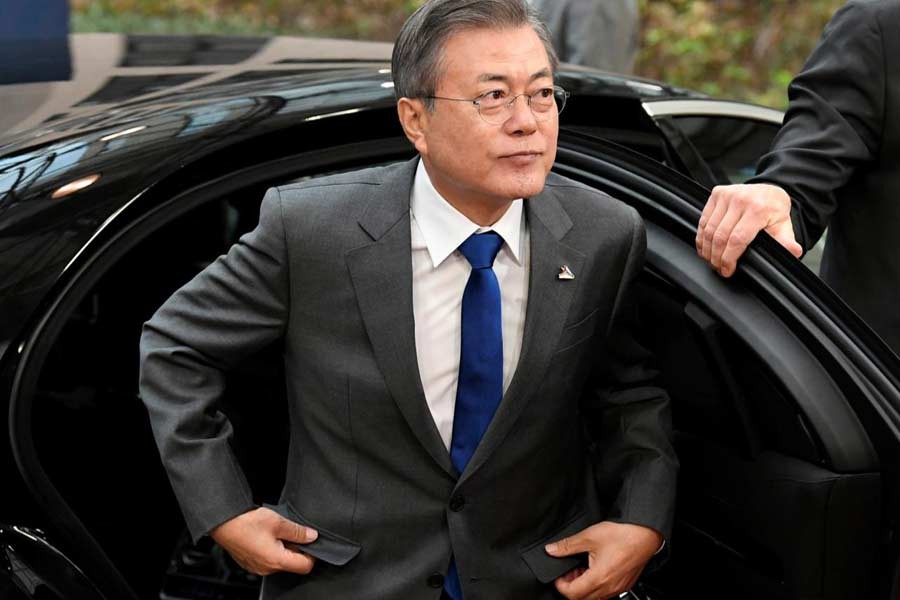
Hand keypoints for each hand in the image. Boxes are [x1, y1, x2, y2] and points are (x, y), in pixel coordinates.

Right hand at [209, 506, 317, 575]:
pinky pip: (268, 560)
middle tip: (290, 532)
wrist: (223, 523)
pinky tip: (266, 536)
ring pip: (280, 562)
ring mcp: (257, 568)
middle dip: (296, 549)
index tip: (310, 542)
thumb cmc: (246, 523)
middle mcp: (266, 569)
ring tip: (276, 531)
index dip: (312, 554)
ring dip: (283, 548)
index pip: (305, 566)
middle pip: (292, 564)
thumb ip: (298, 531)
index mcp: (276, 560)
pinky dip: (272, 549)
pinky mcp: (250, 563)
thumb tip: (312, 536)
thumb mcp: (278, 522)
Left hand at [545, 521, 661, 599]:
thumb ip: (568, 545)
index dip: (561, 585)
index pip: (572, 594)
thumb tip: (552, 550)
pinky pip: (606, 593)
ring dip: (584, 587)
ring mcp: (618, 588)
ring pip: (595, 597)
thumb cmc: (623, 534)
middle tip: (568, 571)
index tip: (558, 576)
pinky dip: (596, 586)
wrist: (645, 533)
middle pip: (582, 599)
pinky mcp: (624, 585)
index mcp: (599, 578)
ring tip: (581, 569)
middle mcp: (609, 588)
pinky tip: (595, 570)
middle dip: (571, 587)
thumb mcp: (589, 536)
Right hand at [696, 183, 801, 276]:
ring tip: (711, 260)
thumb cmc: (774, 211)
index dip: (729, 258)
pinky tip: (705, 247)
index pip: (737, 239)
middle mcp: (741, 199)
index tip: (727, 270)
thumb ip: (786, 241)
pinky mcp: (717, 193)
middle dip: (716, 257)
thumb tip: (794, 252)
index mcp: (758, 208)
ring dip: (707, 249)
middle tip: (718, 268)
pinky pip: (703, 220)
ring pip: (708, 229)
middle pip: (720, 236)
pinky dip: (702, 237)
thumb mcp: (784, 227)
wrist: (769, 190)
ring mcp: (727, 194)